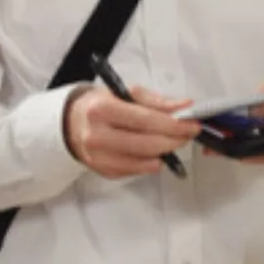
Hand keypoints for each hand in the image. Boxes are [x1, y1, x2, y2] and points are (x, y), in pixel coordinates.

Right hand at [65, 85, 199, 179]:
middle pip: (148, 144)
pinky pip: (138, 170)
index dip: (175, 125)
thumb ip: (157, 101)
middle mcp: (97, 136)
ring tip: (173, 140)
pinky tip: (154, 151)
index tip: (192, 124)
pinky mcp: (104, 171)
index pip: (147, 121)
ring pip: (146, 161)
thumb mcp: (126, 93)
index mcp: (102, 110)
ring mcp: (98, 157)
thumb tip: (185, 106)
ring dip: (166, 152)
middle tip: (188, 134)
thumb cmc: (101, 105)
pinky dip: (152, 161)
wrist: (71, 123)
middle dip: (175, 140)